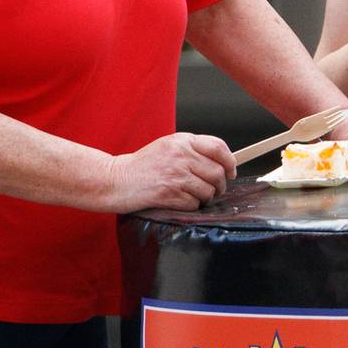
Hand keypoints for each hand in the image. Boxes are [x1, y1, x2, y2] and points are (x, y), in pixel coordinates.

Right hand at [97, 133, 235, 211]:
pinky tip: (180, 201)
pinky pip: (194, 204)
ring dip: (205, 198)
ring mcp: (175, 174)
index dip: (230, 162)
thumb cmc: (143, 166)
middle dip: (220, 186)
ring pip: (208, 191)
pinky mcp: (169, 193)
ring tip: (193, 196)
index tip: (231, 172)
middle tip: (214, 190)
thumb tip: (223, 162)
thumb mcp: (168, 147)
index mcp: (182, 141)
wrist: (116, 179)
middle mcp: (181, 155)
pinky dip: (191, 206)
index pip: (218, 147)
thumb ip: (192, 150)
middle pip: (217, 173)